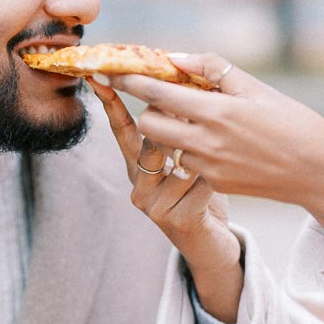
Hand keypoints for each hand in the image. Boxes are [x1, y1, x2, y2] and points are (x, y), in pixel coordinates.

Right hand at [91, 78, 243, 322]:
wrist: (213, 247)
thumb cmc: (200, 196)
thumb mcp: (186, 159)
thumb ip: (178, 128)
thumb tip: (177, 86)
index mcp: (137, 166)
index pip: (122, 129)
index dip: (112, 102)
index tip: (102, 75)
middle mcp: (137, 185)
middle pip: (151, 137)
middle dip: (178, 123)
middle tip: (199, 116)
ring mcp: (153, 205)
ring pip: (178, 158)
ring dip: (204, 155)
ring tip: (217, 156)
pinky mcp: (175, 220)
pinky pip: (199, 183)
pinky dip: (215, 179)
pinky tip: (222, 185)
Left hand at [108, 52, 323, 258]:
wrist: (317, 171)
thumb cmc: (291, 122)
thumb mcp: (254, 88)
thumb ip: (211, 69)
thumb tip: (175, 57)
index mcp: (216, 112)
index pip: (157, 93)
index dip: (132, 81)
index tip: (115, 71)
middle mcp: (206, 143)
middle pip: (150, 125)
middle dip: (149, 110)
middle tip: (165, 99)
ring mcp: (209, 168)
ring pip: (168, 147)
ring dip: (171, 132)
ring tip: (197, 120)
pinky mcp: (216, 185)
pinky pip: (188, 164)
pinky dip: (192, 150)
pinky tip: (216, 142)